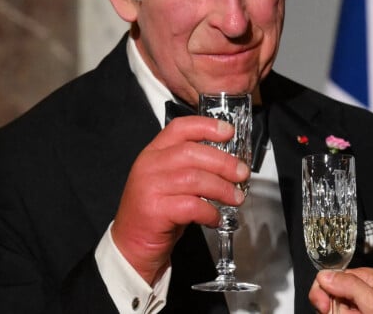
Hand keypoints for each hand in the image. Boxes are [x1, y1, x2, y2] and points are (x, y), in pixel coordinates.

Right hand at [111, 115, 249, 284]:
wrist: (131, 247)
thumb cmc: (157, 212)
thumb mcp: (169, 181)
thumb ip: (191, 166)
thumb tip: (229, 162)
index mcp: (153, 152)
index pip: (180, 128)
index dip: (206, 126)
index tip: (228, 131)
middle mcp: (149, 165)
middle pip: (191, 152)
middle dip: (223, 162)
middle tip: (242, 173)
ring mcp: (149, 187)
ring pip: (194, 179)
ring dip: (222, 188)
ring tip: (236, 197)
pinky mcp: (154, 211)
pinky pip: (191, 206)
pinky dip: (210, 212)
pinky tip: (216, 218)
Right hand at [309, 268, 372, 313]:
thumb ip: (348, 284)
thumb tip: (324, 275)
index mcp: (365, 278)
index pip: (330, 277)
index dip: (321, 292)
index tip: (323, 308)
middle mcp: (363, 291)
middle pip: (331, 297)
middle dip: (335, 310)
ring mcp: (363, 308)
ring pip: (338, 312)